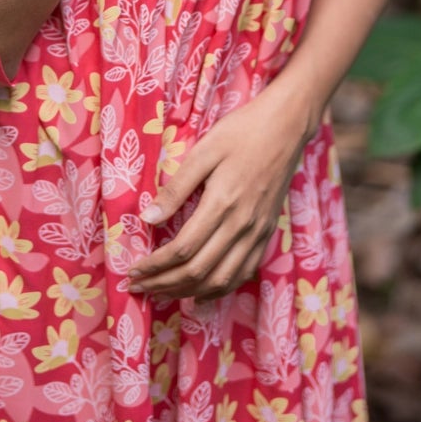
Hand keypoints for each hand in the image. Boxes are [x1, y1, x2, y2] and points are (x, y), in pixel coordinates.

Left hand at [125, 80, 312, 301]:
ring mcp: (258, 233)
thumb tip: (147, 218)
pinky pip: (243, 273)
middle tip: (138, 288)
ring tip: (162, 294)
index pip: (183, 249)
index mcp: (222, 204)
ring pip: (221, 279)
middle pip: (199, 271)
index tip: (133, 270)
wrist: (287, 127)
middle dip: (164, 285)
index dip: (155, 266)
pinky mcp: (267, 234)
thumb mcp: (204, 150)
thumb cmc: (241, 132)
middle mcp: (242, 226)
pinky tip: (201, 294)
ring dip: (188, 292)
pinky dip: (220, 289)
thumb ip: (176, 188)